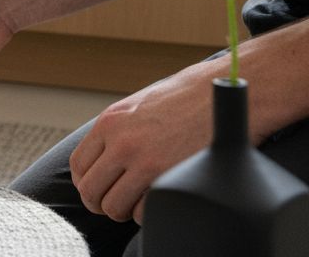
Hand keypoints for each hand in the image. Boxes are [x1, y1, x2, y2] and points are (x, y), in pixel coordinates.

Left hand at [70, 63, 251, 222]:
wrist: (228, 94)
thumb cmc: (189, 98)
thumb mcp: (140, 105)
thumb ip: (118, 131)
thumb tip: (104, 159)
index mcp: (110, 122)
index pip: (79, 165)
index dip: (87, 182)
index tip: (100, 188)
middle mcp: (122, 143)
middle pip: (90, 191)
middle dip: (102, 202)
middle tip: (118, 203)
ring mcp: (145, 162)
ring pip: (113, 207)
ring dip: (124, 211)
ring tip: (139, 203)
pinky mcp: (169, 179)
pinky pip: (143, 214)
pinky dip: (149, 214)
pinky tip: (160, 202)